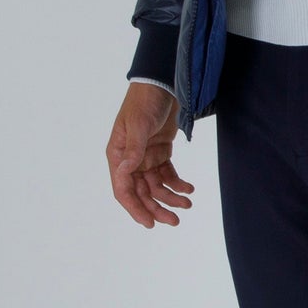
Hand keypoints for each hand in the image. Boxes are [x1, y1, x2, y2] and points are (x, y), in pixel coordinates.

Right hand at [108, 81, 195, 226]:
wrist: (162, 84)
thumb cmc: (144, 101)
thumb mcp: (139, 125)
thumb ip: (134, 149)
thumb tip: (124, 172)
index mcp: (118, 155)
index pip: (123, 190)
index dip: (135, 208)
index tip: (149, 223)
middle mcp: (130, 160)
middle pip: (141, 193)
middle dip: (157, 208)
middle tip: (175, 220)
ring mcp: (146, 157)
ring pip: (156, 187)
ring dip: (170, 198)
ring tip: (187, 205)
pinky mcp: (160, 152)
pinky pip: (168, 175)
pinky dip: (178, 184)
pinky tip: (189, 189)